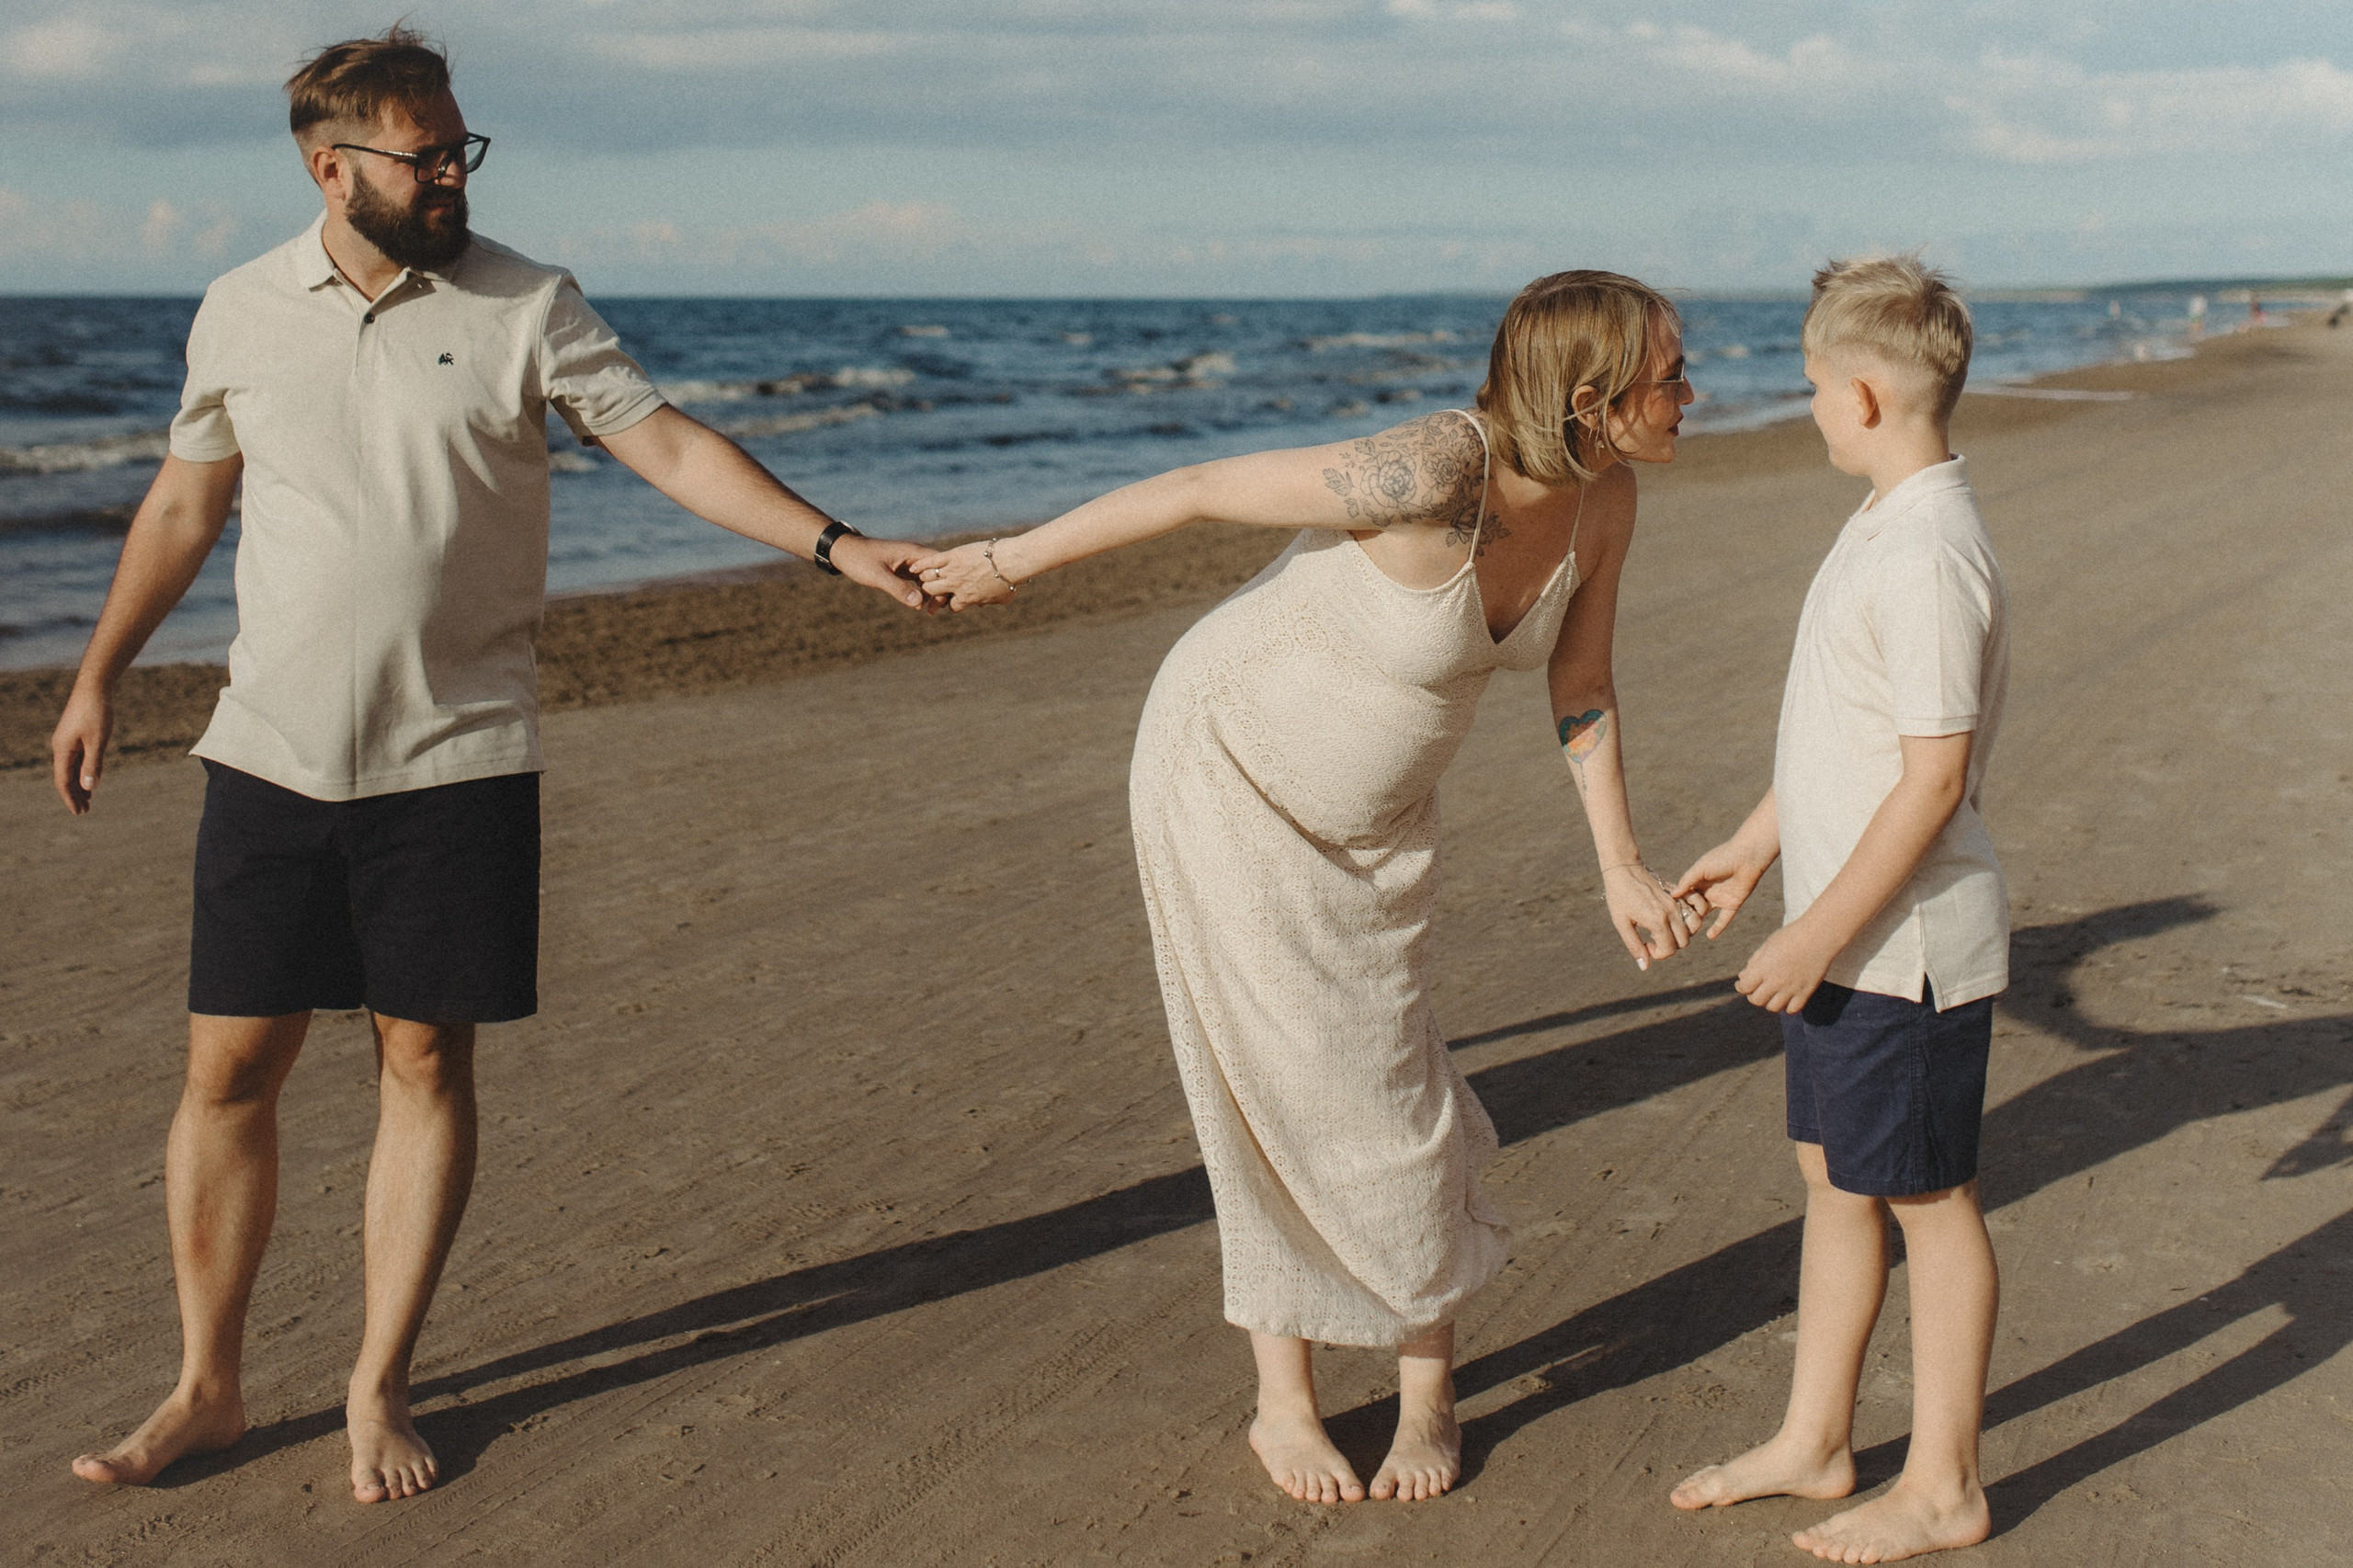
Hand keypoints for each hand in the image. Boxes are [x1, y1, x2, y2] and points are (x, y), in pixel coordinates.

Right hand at [51, 686, 112, 815]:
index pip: (63, 781)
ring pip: (71, 769)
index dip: (70, 798)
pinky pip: (76, 759)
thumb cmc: (96, 712)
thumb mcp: (98, 740)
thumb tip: (89, 787)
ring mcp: (67, 741)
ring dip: (79, 784)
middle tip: (85, 811)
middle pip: (65, 777)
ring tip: (88, 799)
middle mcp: (61, 747)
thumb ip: (93, 764)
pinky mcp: (75, 736)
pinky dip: (82, 772)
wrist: (94, 687)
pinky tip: (91, 779)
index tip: (78, 813)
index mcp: (62, 750)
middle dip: (74, 795)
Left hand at [830, 535, 943, 612]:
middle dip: (940, 589)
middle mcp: (914, 556)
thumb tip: (919, 603)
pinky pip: (919, 581)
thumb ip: (898, 589)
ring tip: (931, 611)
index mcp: (912, 552)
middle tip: (937, 610)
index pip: (940, 565)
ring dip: (931, 592)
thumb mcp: (878, 576)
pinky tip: (921, 605)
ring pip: (929, 578)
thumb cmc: (859, 559)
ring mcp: (909, 563)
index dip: (945, 581)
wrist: (843, 551)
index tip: (944, 600)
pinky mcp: (903, 570)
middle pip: (937, 573)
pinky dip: (922, 592)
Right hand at [909, 540, 1017, 611]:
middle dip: (930, 592)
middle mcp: (956, 587)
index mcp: (968, 598)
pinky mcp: (952, 556)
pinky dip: (920, 565)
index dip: (951, 603)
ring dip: (924, 577)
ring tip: (921, 575)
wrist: (1011, 561)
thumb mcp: (1003, 598)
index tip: (950, 600)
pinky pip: (930, 562)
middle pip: (933, 592)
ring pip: (928, 578)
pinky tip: (913, 566)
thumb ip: (991, 602)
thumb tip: (985, 605)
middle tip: (927, 590)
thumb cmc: (1012, 580)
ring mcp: (953, 572)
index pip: (952, 606)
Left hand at [1601, 861, 1700, 970]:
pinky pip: (1695, 909)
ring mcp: (1677, 901)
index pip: (1670, 949)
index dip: (1659, 954)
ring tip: (1665, 928)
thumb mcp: (1621, 923)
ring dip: (1683, 932)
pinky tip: (1674, 917)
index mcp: (1657, 920)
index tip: (1646, 944)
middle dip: (1671, 945)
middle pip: (1684, 941)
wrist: (1623, 868)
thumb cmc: (1619, 896)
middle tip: (1653, 937)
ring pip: (1694, 926)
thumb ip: (1634, 945)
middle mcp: (1671, 912)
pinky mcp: (1679, 893)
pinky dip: (1690, 917)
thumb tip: (1645, 966)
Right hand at [1672, 838, 1772, 939]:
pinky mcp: (1732, 904)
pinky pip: (1724, 919)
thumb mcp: (1701, 868)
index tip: (1668, 912)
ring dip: (1698, 923)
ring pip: (1705, 914)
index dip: (1677, 903)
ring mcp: (1719, 898)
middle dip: (1685, 915)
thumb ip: (1687, 881)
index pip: (1684, 895)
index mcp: (1697, 881)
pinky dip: (1718, 928)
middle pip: (1692, 906)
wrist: (1747, 857)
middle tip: (1678, 925)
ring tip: (1689, 934)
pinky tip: (1710, 936)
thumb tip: (1673, 895)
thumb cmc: (1722, 858)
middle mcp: (1706, 891)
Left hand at [1734, 922, 1837, 1013]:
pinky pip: (1793, 1009)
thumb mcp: (1767, 945)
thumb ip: (1754, 962)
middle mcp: (1776, 980)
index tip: (1742, 983)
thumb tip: (1742, 977)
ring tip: (1772, 994)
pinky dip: (1787, 1007)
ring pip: (1773, 1008)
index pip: (1745, 987)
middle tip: (1756, 989)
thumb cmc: (1791, 936)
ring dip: (1769, 1003)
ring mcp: (1792, 988)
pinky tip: (1787, 998)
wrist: (1819, 936)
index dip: (1740, 986)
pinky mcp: (1806, 992)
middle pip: (1757, 1000)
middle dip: (1753, 996)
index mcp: (1764, 967)